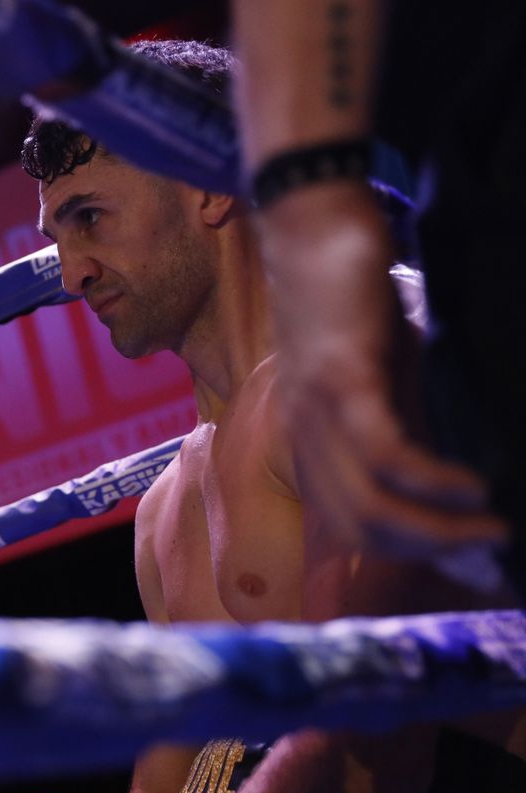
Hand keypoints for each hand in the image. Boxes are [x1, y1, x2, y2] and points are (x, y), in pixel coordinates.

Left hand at [261, 184, 508, 558]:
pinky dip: (429, 479)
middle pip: (360, 531)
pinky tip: (471, 484)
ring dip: (436, 529)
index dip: (414, 553)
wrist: (312, 226)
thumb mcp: (384, 375)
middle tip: (491, 549)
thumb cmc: (353, 298)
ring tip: (488, 527)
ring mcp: (319, 409)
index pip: (352, 527)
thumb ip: (405, 422)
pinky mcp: (341, 377)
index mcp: (314, 441)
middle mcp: (307, 435)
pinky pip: (381, 451)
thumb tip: (445, 476)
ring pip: (367, 506)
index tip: (474, 562)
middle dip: (432, 552)